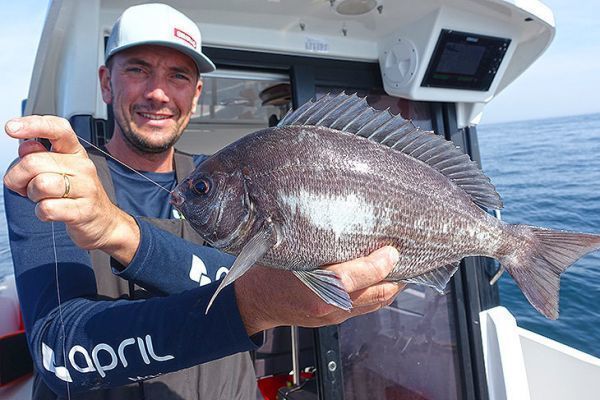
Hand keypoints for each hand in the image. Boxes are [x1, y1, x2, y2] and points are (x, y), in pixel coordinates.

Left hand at [3, 116, 139, 264]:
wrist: (103, 221)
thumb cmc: (78, 194)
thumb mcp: (61, 170)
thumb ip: (41, 155)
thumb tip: (26, 146)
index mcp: (75, 152)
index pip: (57, 129)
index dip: (33, 125)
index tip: (11, 128)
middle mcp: (82, 167)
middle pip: (34, 162)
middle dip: (18, 177)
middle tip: (23, 185)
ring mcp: (85, 189)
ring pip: (40, 185)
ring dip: (32, 195)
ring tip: (42, 198)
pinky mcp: (82, 211)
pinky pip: (47, 208)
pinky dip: (41, 212)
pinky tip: (50, 211)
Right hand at [235, 246, 404, 335]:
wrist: (255, 302)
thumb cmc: (266, 272)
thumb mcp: (285, 250)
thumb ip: (312, 241)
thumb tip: (344, 220)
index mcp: (314, 289)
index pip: (356, 278)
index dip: (379, 264)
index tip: (391, 250)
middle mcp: (328, 306)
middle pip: (375, 295)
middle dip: (396, 276)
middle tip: (404, 256)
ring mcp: (333, 317)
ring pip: (375, 304)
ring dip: (391, 286)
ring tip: (400, 266)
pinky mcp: (335, 320)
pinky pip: (366, 308)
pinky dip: (379, 293)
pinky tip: (382, 278)